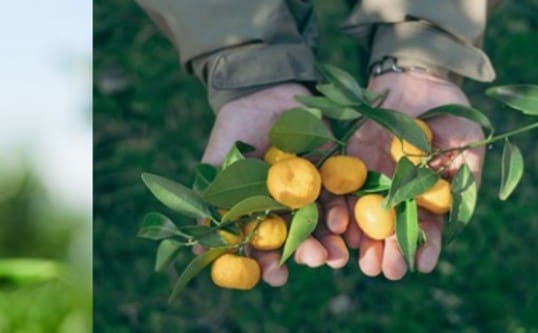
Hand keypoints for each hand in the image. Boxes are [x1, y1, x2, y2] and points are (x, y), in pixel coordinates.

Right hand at [199, 83, 348, 286]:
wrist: (263, 92)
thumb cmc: (234, 130)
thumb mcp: (217, 165)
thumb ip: (210, 203)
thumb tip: (195, 250)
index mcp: (259, 213)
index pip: (264, 248)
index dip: (269, 266)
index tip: (275, 277)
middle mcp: (287, 209)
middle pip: (299, 241)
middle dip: (306, 255)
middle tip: (314, 262)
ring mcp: (312, 193)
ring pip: (324, 226)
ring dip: (330, 242)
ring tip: (334, 255)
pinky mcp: (333, 174)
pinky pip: (342, 198)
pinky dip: (343, 212)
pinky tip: (343, 221)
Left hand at [338, 72, 484, 278]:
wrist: (411, 80)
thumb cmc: (448, 111)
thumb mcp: (466, 138)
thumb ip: (464, 171)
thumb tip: (458, 205)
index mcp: (427, 198)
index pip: (427, 231)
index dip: (426, 248)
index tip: (421, 266)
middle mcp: (396, 197)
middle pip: (391, 233)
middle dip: (389, 254)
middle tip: (387, 272)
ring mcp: (370, 184)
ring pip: (362, 221)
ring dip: (361, 243)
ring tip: (360, 260)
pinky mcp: (345, 167)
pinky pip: (339, 193)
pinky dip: (337, 212)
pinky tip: (337, 229)